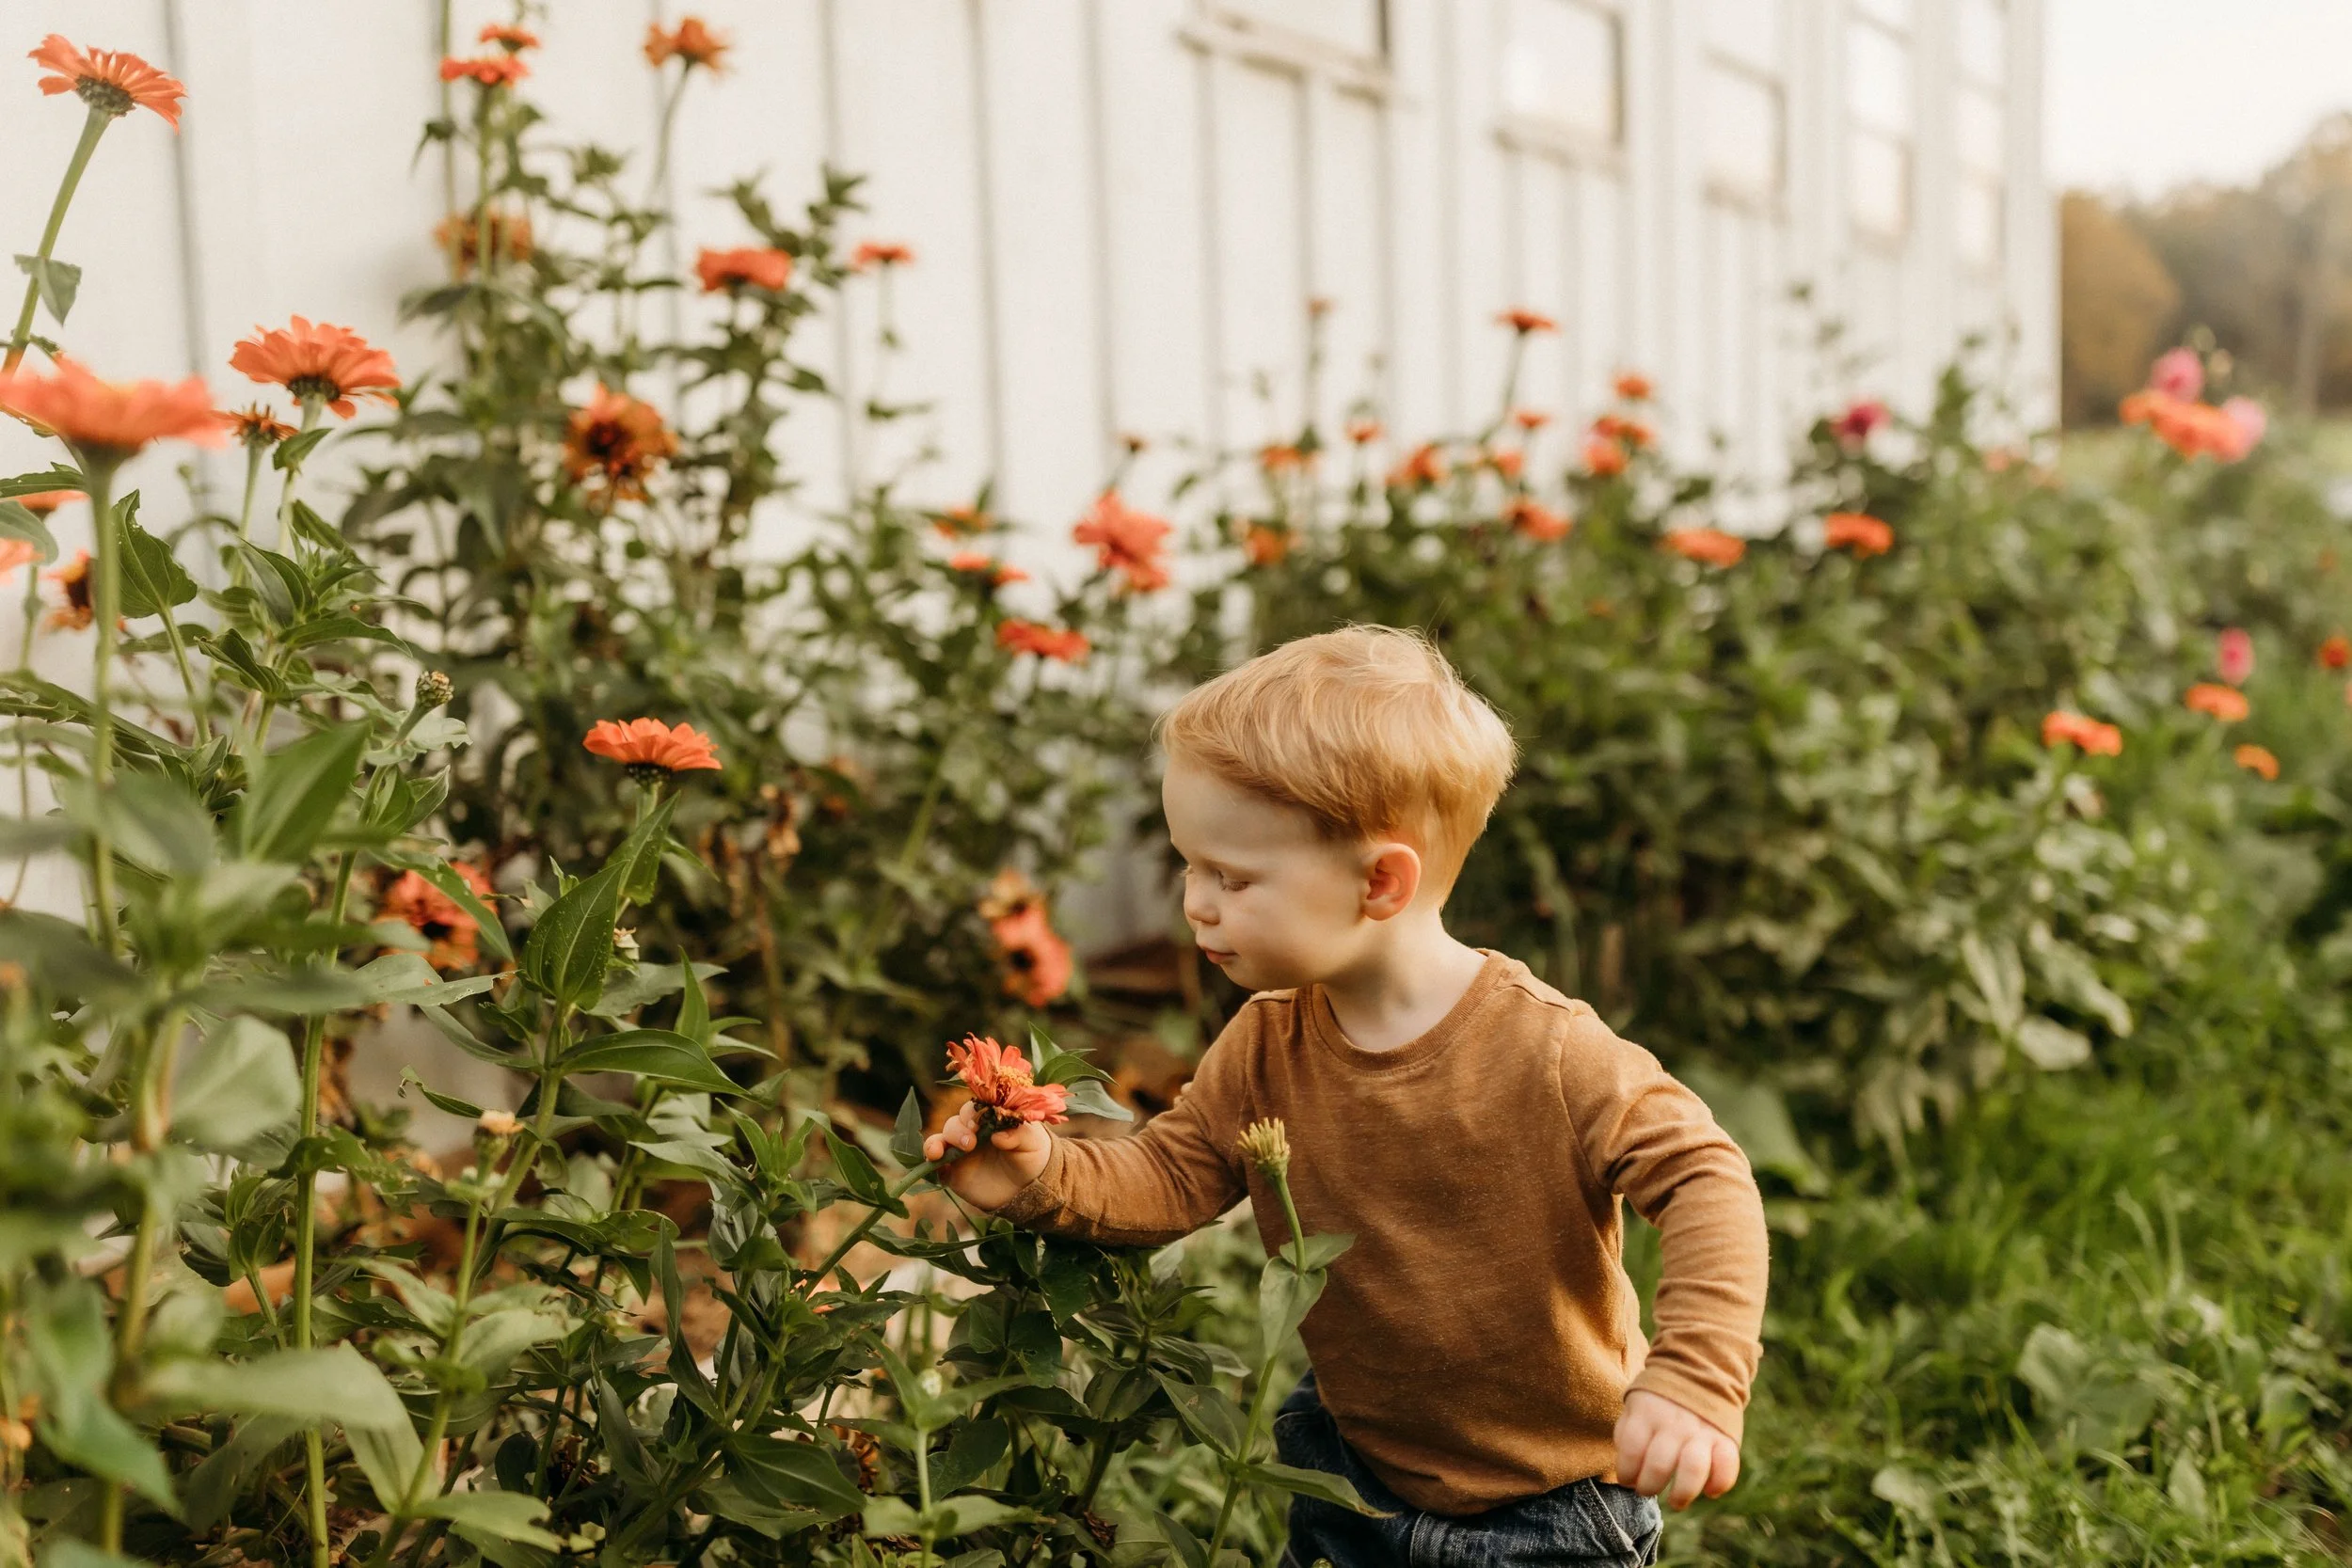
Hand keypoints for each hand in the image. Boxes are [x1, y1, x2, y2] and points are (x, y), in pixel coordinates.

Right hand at [921, 1103, 1051, 1211]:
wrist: (1028, 1189)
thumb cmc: (1032, 1157)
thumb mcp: (1032, 1144)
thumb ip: (1019, 1135)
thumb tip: (999, 1136)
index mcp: (989, 1119)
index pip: (974, 1108)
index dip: (972, 1113)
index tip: (976, 1123)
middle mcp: (972, 1132)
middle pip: (955, 1122)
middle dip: (957, 1130)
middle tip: (970, 1143)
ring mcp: (960, 1152)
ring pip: (940, 1140)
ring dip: (936, 1143)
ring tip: (938, 1152)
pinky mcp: (953, 1173)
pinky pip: (936, 1165)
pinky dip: (931, 1162)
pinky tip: (934, 1163)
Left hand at [1613, 1390, 1739, 1509]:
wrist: (1698, 1371)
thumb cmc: (1658, 1401)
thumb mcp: (1635, 1405)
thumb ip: (1627, 1434)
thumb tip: (1627, 1470)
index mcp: (1647, 1413)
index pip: (1632, 1451)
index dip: (1626, 1472)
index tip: (1628, 1479)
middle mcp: (1674, 1423)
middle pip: (1659, 1465)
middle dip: (1649, 1486)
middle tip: (1647, 1489)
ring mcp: (1702, 1431)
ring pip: (1693, 1470)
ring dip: (1682, 1493)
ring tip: (1676, 1501)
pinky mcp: (1725, 1438)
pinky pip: (1726, 1467)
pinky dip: (1719, 1484)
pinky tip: (1709, 1491)